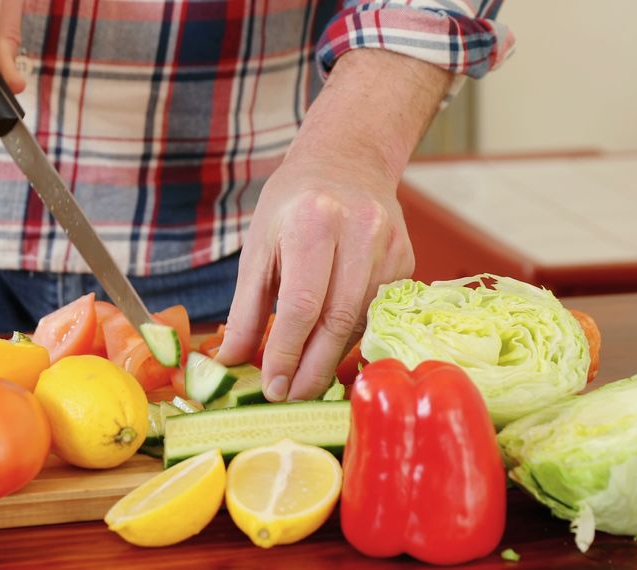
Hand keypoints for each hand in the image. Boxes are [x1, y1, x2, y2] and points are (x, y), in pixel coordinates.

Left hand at [216, 49, 453, 400]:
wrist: (347, 162)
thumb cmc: (293, 205)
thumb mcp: (258, 246)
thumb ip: (246, 307)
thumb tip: (229, 362)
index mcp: (313, 222)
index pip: (303, 304)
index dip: (287, 352)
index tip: (273, 388)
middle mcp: (359, 232)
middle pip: (338, 320)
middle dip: (313, 368)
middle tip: (291, 397)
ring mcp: (390, 247)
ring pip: (361, 320)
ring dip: (333, 357)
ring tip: (306, 379)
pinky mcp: (407, 261)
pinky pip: (377, 312)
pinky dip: (352, 336)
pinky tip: (332, 348)